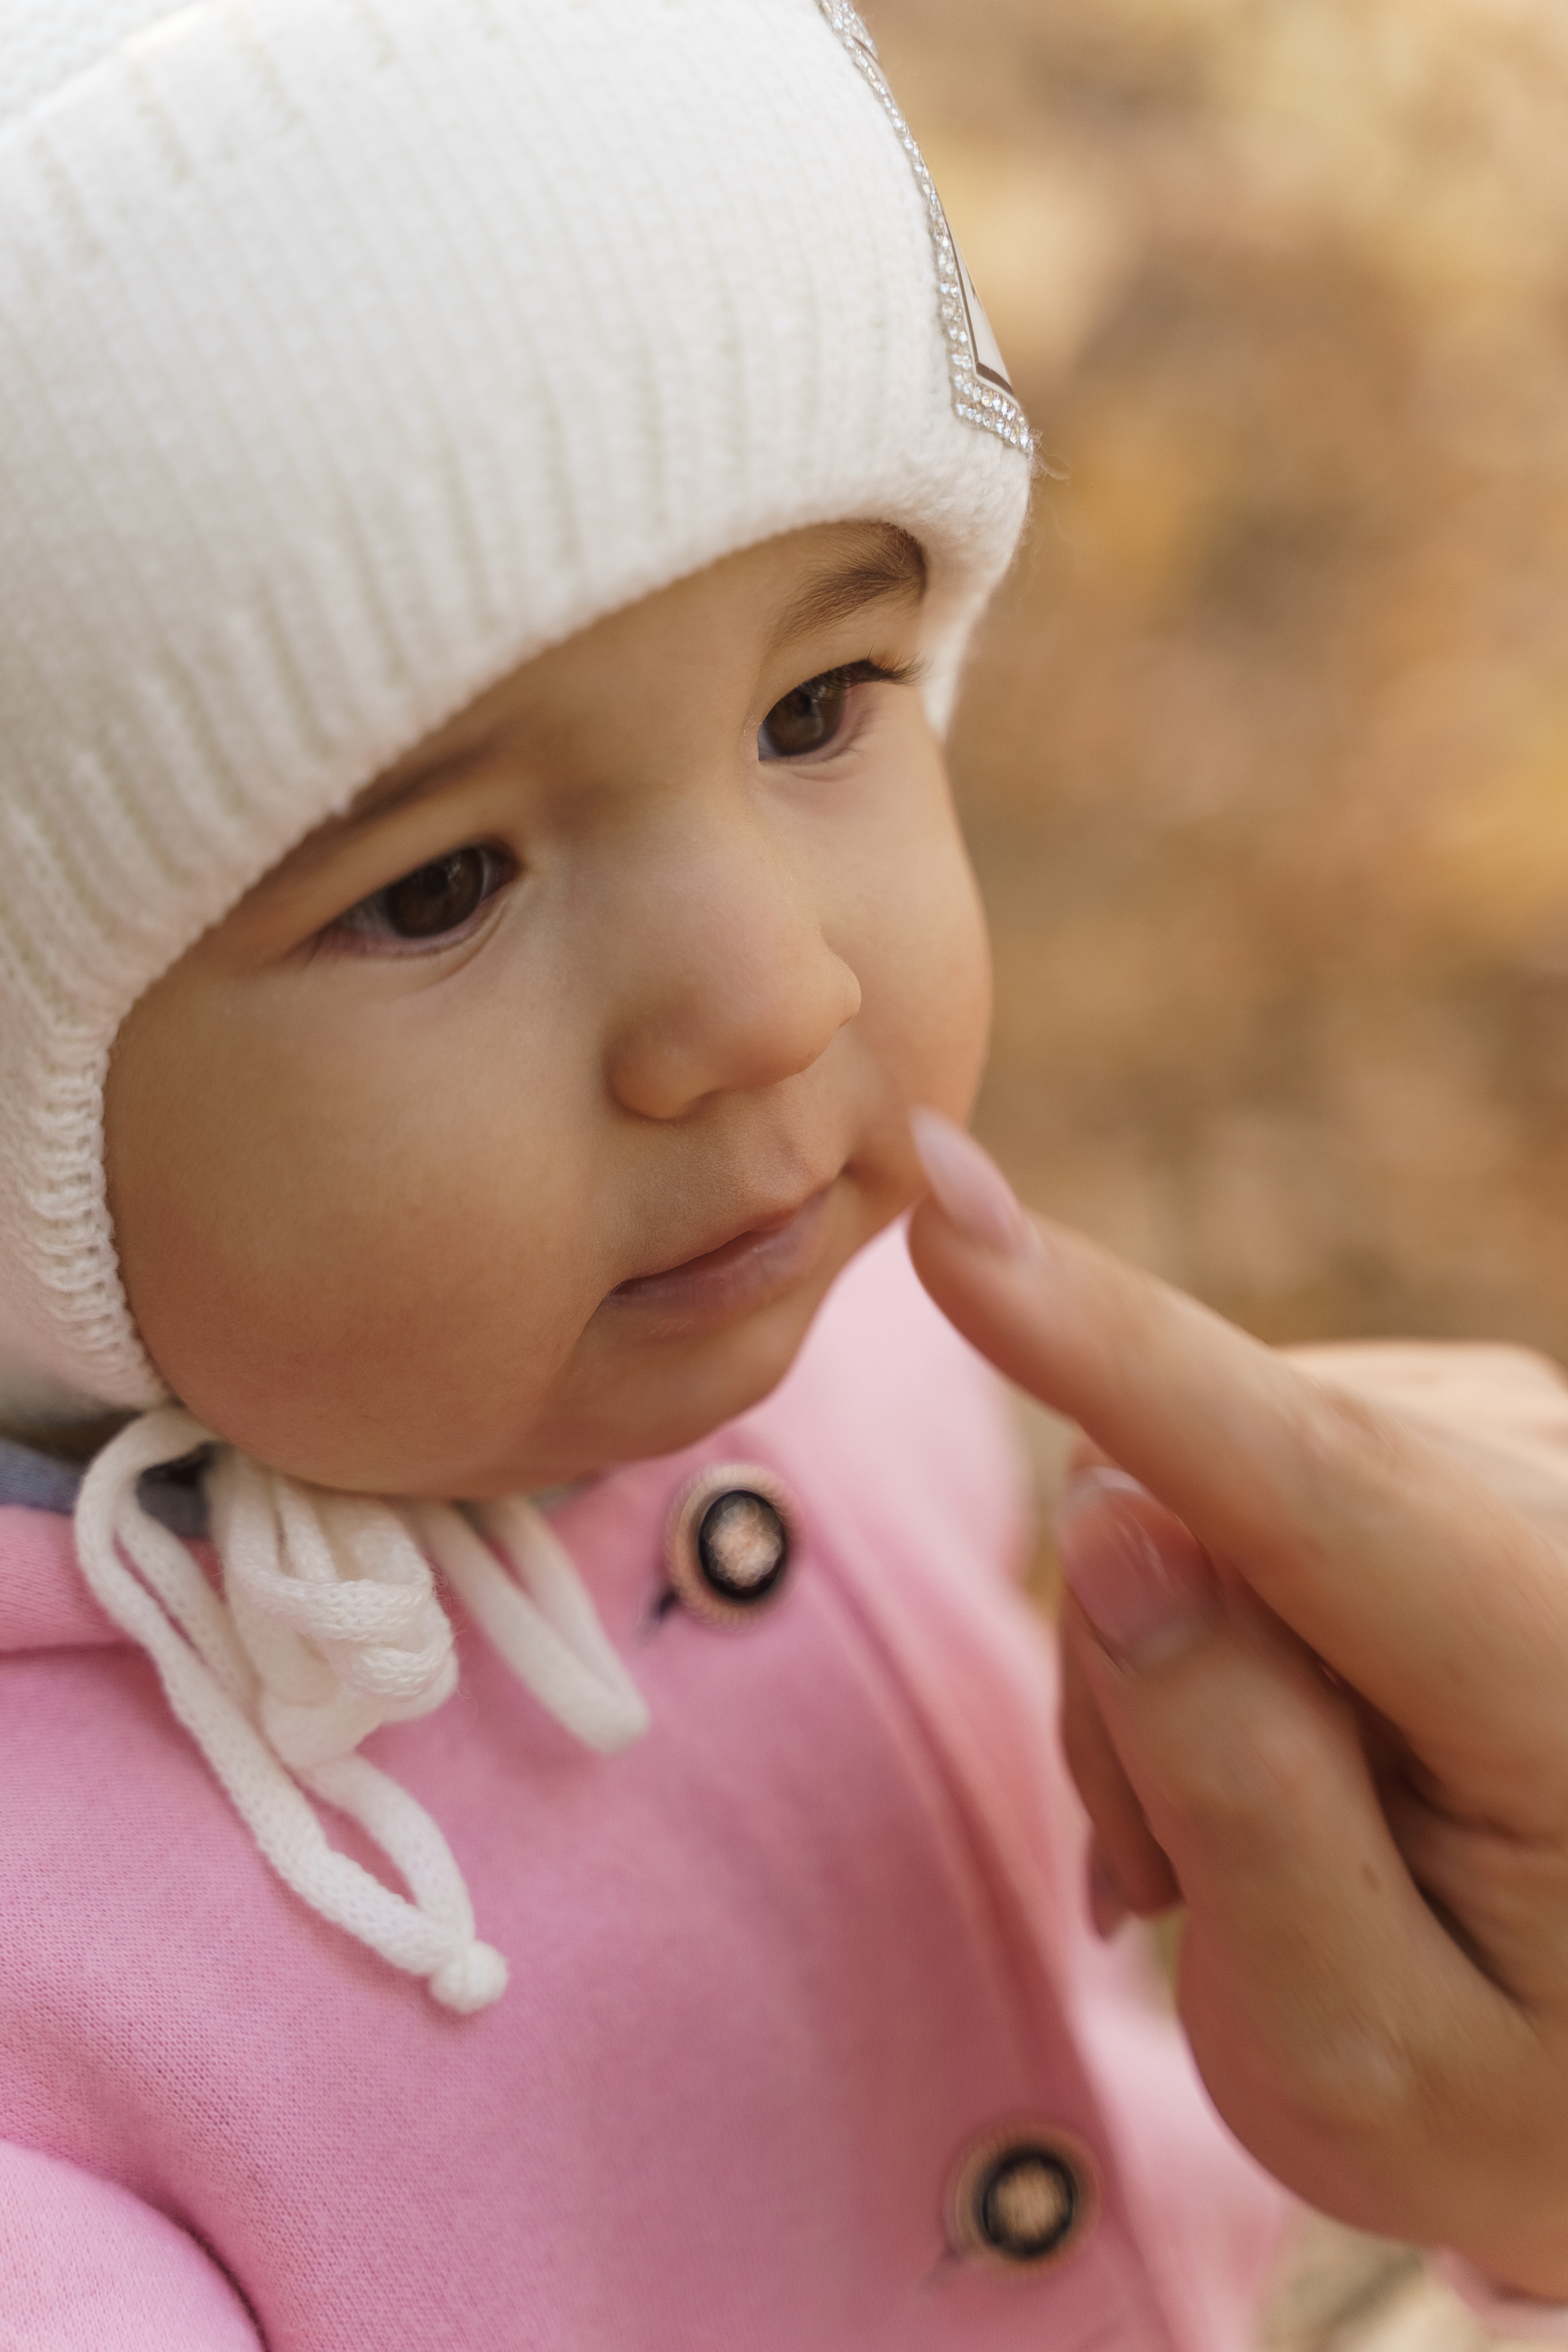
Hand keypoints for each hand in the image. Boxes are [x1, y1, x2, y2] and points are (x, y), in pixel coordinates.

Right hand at [908, 1110, 1567, 2301]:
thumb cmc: (1520, 2100)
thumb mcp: (1354, 2057)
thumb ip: (1236, 1794)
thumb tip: (1111, 1524)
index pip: (1316, 1486)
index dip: (1112, 1347)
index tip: (946, 1198)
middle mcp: (1563, 1497)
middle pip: (1192, 1505)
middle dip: (1123, 1686)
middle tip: (1178, 1885)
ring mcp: (1518, 1432)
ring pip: (1181, 1481)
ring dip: (1158, 1668)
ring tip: (1248, 1837)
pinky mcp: (1464, 1415)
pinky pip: (1225, 1466)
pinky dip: (1206, 1616)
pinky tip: (1283, 1747)